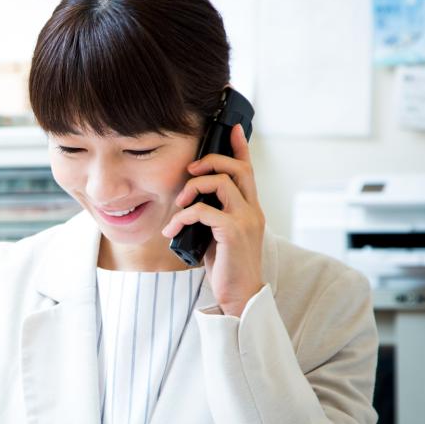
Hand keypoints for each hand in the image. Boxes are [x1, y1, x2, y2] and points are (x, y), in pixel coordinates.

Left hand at [161, 123, 264, 316]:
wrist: (238, 295)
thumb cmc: (226, 266)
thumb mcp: (217, 234)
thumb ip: (212, 215)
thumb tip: (189, 201)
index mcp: (250, 209)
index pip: (248, 170)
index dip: (240, 146)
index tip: (231, 127)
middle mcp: (252, 210)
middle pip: (237, 168)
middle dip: (210, 161)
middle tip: (189, 172)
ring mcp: (245, 220)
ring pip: (221, 183)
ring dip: (192, 189)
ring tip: (178, 205)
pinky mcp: (233, 232)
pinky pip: (203, 210)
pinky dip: (182, 216)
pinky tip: (171, 230)